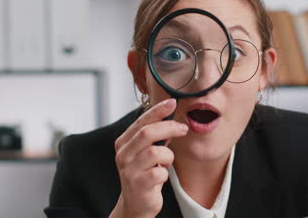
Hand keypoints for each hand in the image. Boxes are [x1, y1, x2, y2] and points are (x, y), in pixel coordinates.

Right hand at [109, 99, 188, 217]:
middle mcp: (123, 155)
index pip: (141, 121)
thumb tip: (172, 118)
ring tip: (165, 163)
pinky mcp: (138, 185)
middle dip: (169, 127)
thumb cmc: (144, 174)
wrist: (136, 205)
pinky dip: (165, 172)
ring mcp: (129, 170)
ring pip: (156, 152)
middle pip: (147, 133)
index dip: (158, 111)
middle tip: (184, 128)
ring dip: (168, 156)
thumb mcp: (146, 152)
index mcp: (123, 143)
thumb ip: (155, 136)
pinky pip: (160, 172)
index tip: (173, 102)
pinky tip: (161, 176)